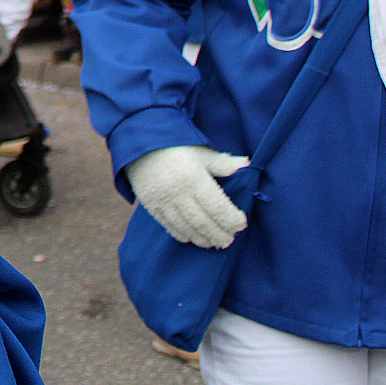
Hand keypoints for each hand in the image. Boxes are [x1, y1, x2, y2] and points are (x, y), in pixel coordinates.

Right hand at [126, 144, 250, 248]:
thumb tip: (246, 164)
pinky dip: (182, 234)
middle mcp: (178, 192)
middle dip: (219, 234)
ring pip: (186, 227)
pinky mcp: (150, 204)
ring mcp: (162, 200)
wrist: (138, 142)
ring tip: (213, 243)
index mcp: (194, 178)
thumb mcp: (201, 152)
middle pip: (203, 222)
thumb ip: (223, 163)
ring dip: (202, 238)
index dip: (232, 219)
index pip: (218, 207)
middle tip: (229, 240)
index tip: (241, 223)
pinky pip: (168, 225)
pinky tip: (192, 238)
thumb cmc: (176, 146)